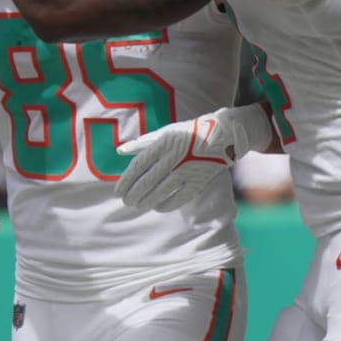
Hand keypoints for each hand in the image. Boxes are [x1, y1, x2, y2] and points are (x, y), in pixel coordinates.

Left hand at [116, 105, 271, 211]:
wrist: (222, 136)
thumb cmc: (188, 133)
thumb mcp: (164, 133)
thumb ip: (141, 143)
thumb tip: (119, 151)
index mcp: (163, 143)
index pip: (139, 165)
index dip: (126, 180)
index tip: (118, 191)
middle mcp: (174, 157)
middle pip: (148, 180)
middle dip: (134, 194)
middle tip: (126, 201)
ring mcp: (187, 170)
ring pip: (162, 191)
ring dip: (147, 201)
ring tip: (138, 206)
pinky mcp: (199, 181)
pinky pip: (180, 198)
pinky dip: (167, 205)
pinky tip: (157, 208)